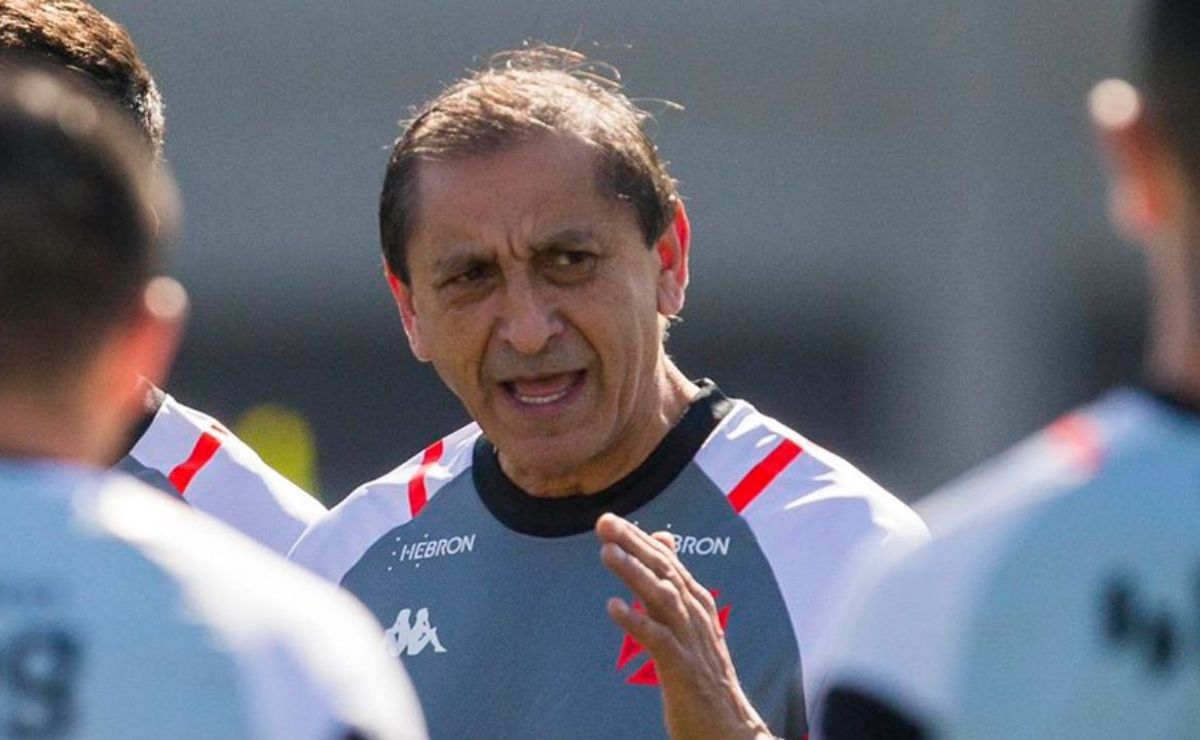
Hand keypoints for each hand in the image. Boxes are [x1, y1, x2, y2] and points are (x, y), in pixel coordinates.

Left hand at [596, 513, 773, 739]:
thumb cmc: (703, 671)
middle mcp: (696, 614)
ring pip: (662, 598)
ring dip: (634, 574)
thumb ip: (672, 581)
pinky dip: (637, 621)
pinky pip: (658, 640)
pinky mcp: (683, 669)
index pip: (665, 561)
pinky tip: (614, 607)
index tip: (609, 520)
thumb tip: (661, 539)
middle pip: (664, 571)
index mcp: (696, 601)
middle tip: (604, 524)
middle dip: (633, 545)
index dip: (637, 538)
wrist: (729, 726)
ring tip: (607, 554)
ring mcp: (691, 640)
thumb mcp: (689, 619)